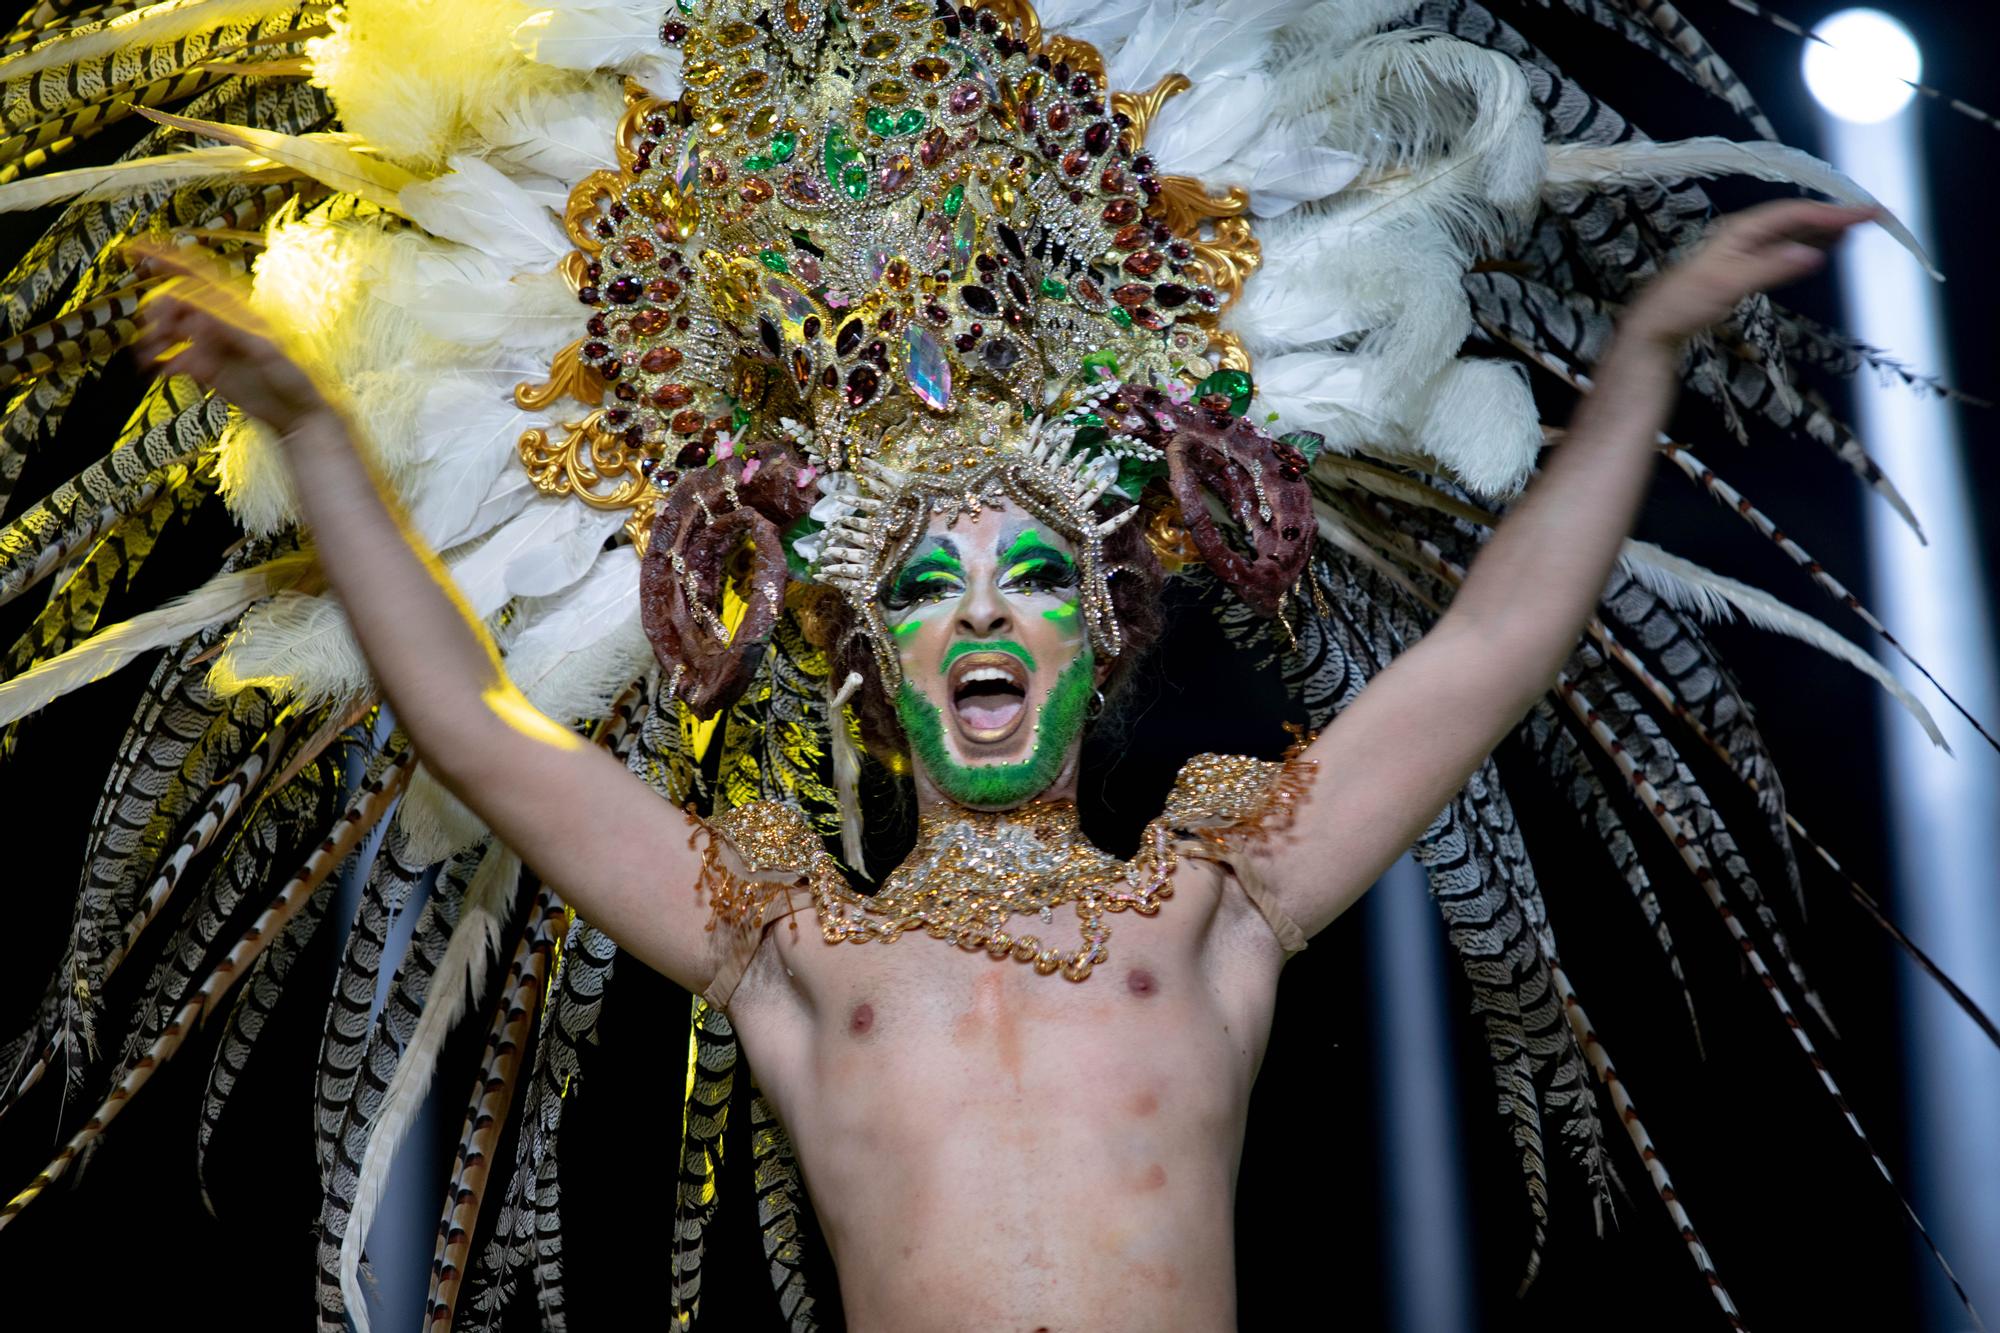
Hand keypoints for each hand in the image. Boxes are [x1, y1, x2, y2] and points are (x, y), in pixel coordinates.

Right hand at [128, 238, 336, 433]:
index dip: (167, 259)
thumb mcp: (265, 350)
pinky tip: (161, 370)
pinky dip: (163, 362)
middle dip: (160, 309)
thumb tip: (196, 314)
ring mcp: (212, 344)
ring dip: (155, 337)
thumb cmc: (294, 377)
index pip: (198, 274)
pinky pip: (176, 358)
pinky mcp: (207, 368)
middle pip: (177, 302)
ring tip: (149, 353)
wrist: (299, 414)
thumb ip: (230, 331)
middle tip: (159, 326)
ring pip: (171, 330)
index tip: (136, 250)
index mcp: (237, 308)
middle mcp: (221, 322)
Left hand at [1623, 199, 1878, 347]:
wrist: (1656, 324)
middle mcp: (1745, 234)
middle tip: (1875, 216)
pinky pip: (1785, 249)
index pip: (1795, 214)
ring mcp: (1745, 250)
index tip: (1866, 213)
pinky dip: (1809, 246)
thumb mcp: (1727, 285)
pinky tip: (1824, 249)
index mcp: (1741, 231)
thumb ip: (1770, 268)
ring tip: (1859, 228)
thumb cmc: (1684, 303)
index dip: (1831, 212)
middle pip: (1798, 218)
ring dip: (1825, 229)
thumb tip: (1810, 254)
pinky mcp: (1745, 267)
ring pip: (1794, 233)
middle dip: (1835, 216)